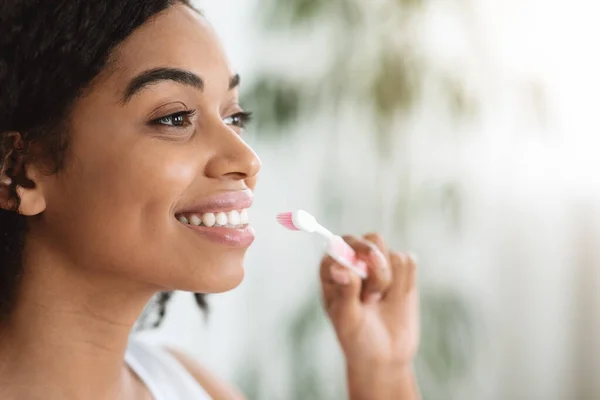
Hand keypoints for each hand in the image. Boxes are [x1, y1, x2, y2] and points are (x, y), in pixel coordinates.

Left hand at [320, 233, 419, 398]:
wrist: (385, 356)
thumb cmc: (357, 338)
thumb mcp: (347, 319)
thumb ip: (345, 292)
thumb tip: (339, 267)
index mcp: (332, 268)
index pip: (342, 243)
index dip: (354, 255)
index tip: (360, 277)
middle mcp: (354, 260)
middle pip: (371, 240)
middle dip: (376, 266)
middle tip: (372, 296)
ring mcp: (378, 264)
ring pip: (392, 253)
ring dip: (389, 279)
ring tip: (379, 301)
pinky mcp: (401, 270)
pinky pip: (409, 260)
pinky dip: (406, 281)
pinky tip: (396, 299)